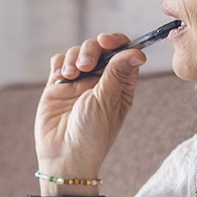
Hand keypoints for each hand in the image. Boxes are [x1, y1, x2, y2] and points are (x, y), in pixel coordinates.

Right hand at [35, 33, 145, 179]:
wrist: (64, 156)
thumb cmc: (92, 134)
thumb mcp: (107, 101)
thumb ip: (117, 73)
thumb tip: (138, 52)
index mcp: (120, 85)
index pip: (123, 53)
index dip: (117, 42)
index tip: (106, 41)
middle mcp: (100, 81)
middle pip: (99, 48)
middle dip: (91, 50)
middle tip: (86, 66)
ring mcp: (78, 82)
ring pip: (77, 52)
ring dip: (73, 58)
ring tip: (70, 75)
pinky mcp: (58, 86)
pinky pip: (59, 62)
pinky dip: (60, 64)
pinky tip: (61, 78)